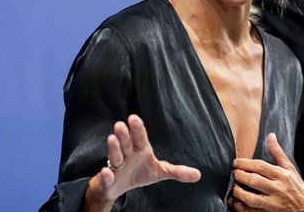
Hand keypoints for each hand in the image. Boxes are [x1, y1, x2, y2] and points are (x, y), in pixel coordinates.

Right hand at [84, 115, 200, 210]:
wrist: (119, 186)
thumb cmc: (140, 172)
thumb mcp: (160, 171)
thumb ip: (177, 171)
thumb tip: (198, 175)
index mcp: (140, 150)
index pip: (140, 137)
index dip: (137, 128)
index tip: (134, 118)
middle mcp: (127, 155)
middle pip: (126, 143)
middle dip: (123, 134)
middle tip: (120, 124)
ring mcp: (117, 166)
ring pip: (115, 156)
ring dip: (113, 148)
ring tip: (112, 139)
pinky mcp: (109, 180)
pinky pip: (107, 176)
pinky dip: (106, 174)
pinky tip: (106, 171)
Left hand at [229, 133, 303, 211]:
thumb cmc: (297, 188)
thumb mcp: (290, 169)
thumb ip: (278, 153)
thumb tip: (270, 136)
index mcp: (282, 175)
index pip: (261, 167)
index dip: (245, 164)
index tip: (235, 163)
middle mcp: (278, 189)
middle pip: (254, 181)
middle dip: (240, 176)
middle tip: (232, 173)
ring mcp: (274, 204)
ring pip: (251, 198)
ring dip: (238, 192)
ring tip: (232, 188)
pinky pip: (251, 211)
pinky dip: (240, 207)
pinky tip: (234, 202)